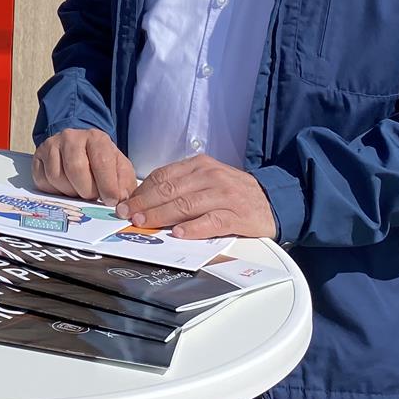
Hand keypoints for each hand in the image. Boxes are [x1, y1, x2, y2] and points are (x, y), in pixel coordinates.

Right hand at [30, 128, 137, 203]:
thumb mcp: (120, 169)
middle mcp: (71, 137)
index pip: (101, 161)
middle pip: (76, 169)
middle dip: (87, 190)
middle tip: (92, 196)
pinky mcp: (38, 157)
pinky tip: (65, 188)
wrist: (79, 149)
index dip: (107, 185)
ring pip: (57, 177)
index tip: (111, 200)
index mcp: (96, 138)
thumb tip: (121, 201)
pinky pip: (43, 181)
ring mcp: (52, 145)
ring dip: (70, 192)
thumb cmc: (101, 162)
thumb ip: (124, 184)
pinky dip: (55, 191)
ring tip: (79, 191)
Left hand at [117, 154, 276, 238]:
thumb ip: (181, 186)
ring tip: (144, 225)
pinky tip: (178, 233)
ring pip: (186, 205)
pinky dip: (192, 228)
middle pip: (170, 190)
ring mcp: (224, 195)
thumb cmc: (232, 192)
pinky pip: (211, 221)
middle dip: (144, 204)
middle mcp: (210, 176)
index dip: (141, 191)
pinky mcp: (237, 215)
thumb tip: (146, 200)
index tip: (126, 203)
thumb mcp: (207, 179)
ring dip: (161, 215)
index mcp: (199, 165)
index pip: (163, 176)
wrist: (272, 200)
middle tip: (128, 216)